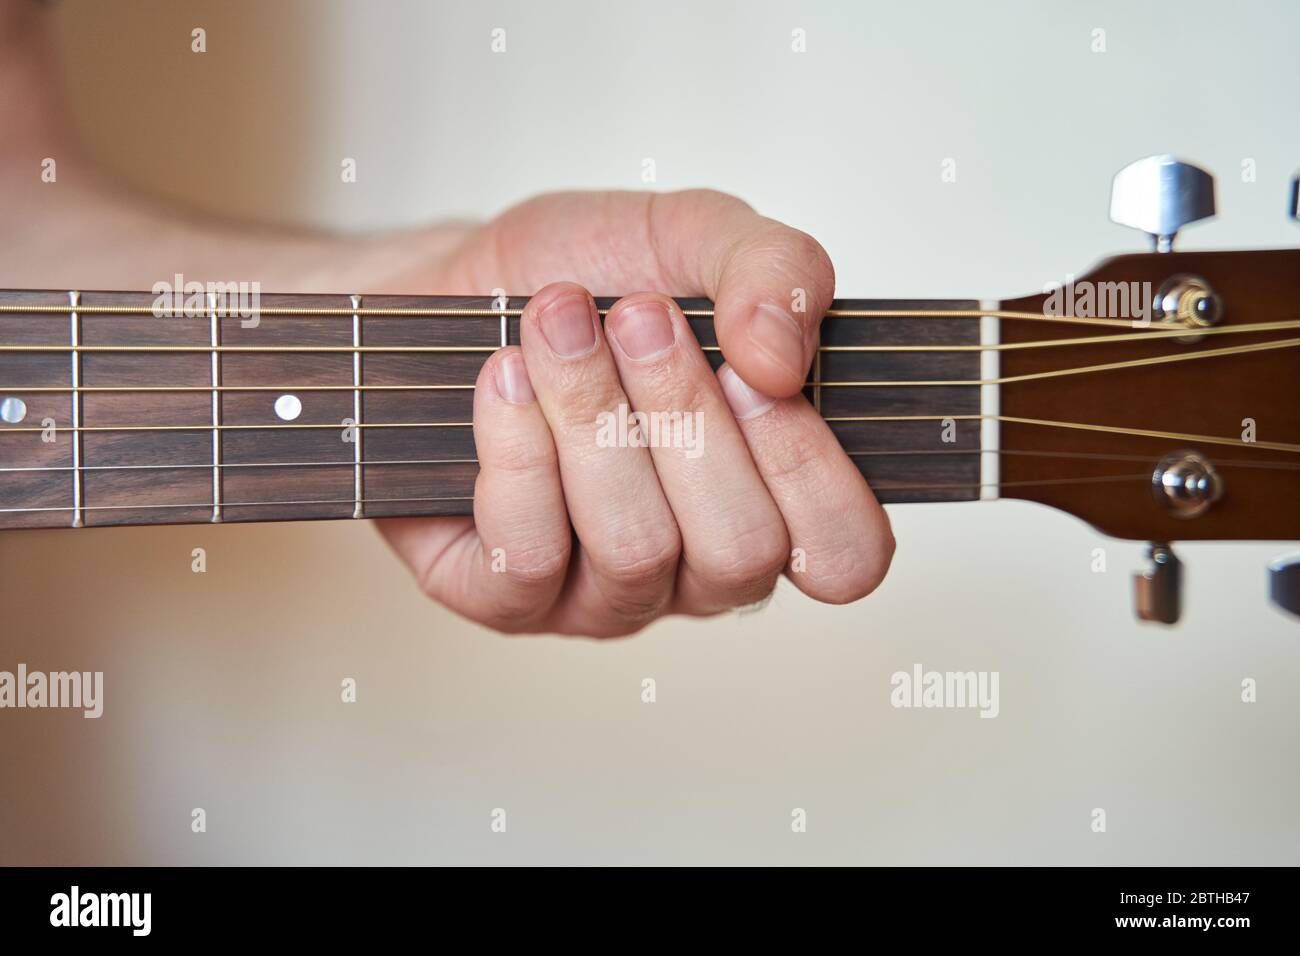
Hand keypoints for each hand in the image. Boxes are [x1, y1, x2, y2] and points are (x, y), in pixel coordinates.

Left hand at [380, 190, 894, 636]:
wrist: (460, 281)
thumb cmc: (591, 276)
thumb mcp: (699, 237)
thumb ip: (776, 271)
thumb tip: (779, 358)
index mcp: (775, 497)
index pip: (845, 553)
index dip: (809, 470)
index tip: (750, 368)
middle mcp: (700, 567)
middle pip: (739, 552)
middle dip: (683, 415)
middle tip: (637, 317)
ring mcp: (608, 595)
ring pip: (634, 548)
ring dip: (593, 414)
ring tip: (556, 324)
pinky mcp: (507, 599)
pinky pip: (530, 555)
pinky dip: (518, 449)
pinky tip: (502, 378)